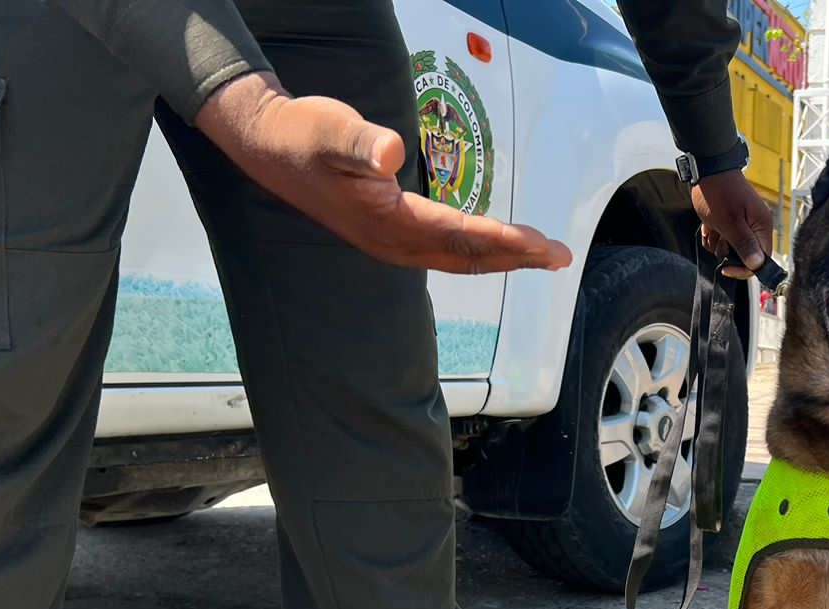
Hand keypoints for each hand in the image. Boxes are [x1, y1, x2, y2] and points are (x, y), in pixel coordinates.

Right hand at [194, 72, 570, 273]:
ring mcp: (391, 243)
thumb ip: (362, 143)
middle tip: (560, 256)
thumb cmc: (304, 134)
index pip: (458, 236)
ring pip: (458, 258)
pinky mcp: (389, 233)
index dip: (503, 240)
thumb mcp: (332, 130)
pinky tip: (497, 247)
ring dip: (502, 258)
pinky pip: (445, 251)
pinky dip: (478, 251)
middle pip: (467, 256)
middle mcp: (394, 242)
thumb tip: (391, 153)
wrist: (268, 145)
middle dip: (517, 257)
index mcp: (388, 222)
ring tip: (542, 256)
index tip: (541, 244)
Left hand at [692, 170, 775, 279]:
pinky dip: (714, 238)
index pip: (761, 260)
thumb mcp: (730, 222)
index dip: (743, 268)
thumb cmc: (719, 192)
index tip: (727, 267)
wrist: (708, 168)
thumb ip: (743, 244)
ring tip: (712, 232)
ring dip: (718, 246)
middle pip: (745, 255)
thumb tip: (756, 264)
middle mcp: (755, 226)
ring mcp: (743, 223)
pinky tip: (708, 228)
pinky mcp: (731, 221)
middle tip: (719, 242)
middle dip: (728, 254)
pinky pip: (723, 239)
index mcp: (761, 226)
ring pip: (732, 248)